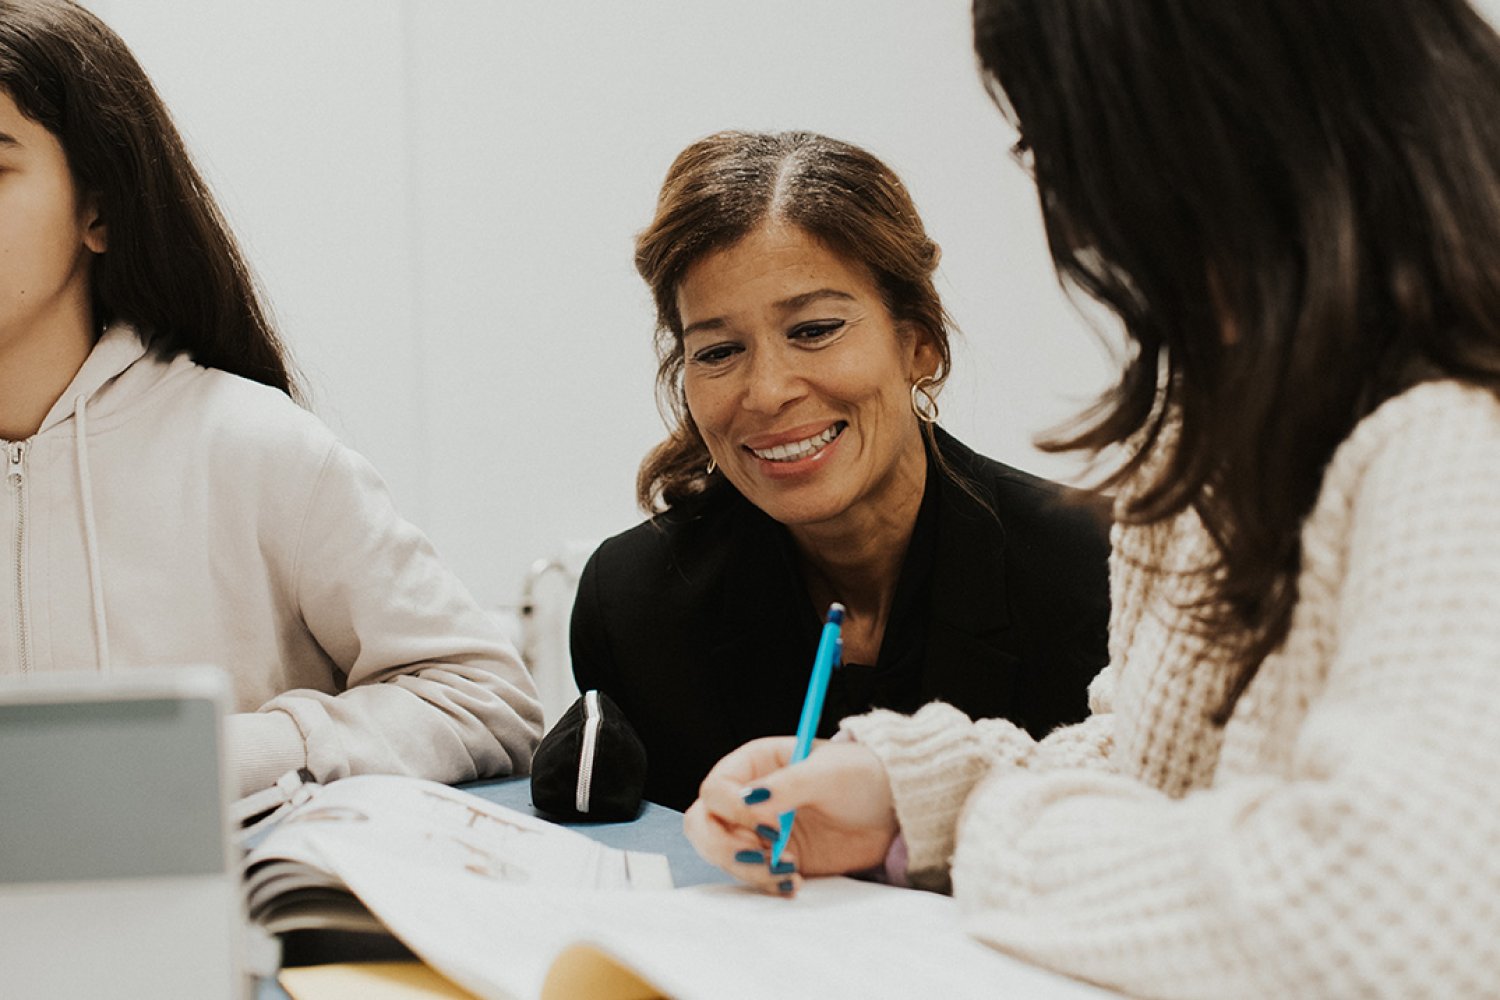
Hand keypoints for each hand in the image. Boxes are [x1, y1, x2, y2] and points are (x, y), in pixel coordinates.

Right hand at [683, 737, 897, 895]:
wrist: (895, 809)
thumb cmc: (863, 775)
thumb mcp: (828, 771)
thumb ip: (788, 785)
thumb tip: (749, 799)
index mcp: (754, 764)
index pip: (715, 789)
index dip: (731, 809)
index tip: (766, 822)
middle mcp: (748, 798)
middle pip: (703, 824)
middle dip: (724, 847)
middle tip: (762, 856)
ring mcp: (759, 831)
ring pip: (724, 855)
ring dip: (749, 870)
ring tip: (789, 871)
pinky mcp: (775, 858)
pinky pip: (752, 877)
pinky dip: (766, 885)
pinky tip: (795, 883)